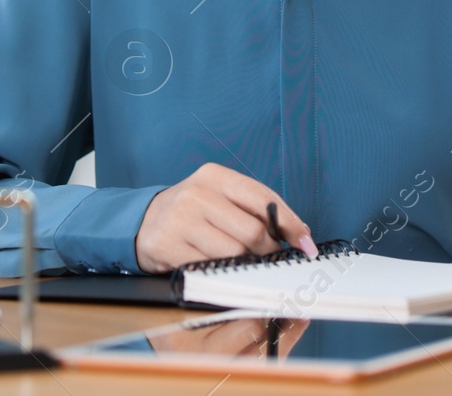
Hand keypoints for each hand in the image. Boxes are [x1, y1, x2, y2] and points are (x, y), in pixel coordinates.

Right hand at [135, 162, 318, 273]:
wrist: (145, 222)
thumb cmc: (194, 212)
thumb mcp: (221, 198)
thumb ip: (255, 210)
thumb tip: (299, 234)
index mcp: (215, 176)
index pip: (262, 198)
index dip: (290, 223)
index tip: (306, 243)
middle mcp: (196, 193)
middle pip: (252, 231)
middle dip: (268, 250)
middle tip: (271, 259)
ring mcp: (180, 220)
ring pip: (233, 253)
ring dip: (246, 265)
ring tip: (244, 264)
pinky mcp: (167, 246)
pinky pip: (210, 268)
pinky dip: (222, 274)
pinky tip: (220, 270)